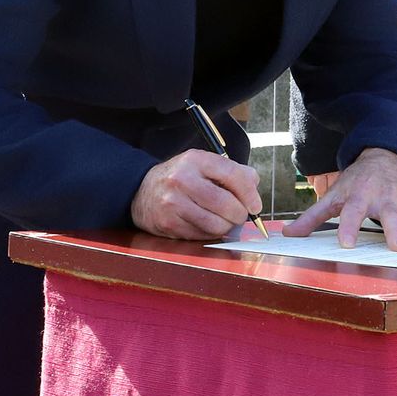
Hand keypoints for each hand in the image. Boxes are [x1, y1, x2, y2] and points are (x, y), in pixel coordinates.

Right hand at [131, 149, 261, 239]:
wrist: (141, 191)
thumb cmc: (181, 177)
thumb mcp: (203, 164)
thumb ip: (233, 172)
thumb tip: (254, 186)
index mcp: (196, 160)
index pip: (232, 175)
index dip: (250, 193)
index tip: (255, 205)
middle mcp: (182, 180)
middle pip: (225, 204)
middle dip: (240, 214)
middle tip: (241, 215)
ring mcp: (173, 203)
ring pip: (215, 224)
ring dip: (227, 227)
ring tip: (225, 220)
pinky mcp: (168, 224)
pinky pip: (202, 235)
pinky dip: (212, 234)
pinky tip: (208, 224)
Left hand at [282, 148, 396, 251]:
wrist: (386, 157)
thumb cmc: (357, 181)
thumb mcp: (334, 194)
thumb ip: (312, 217)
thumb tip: (288, 235)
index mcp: (360, 197)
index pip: (352, 213)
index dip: (349, 227)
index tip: (346, 244)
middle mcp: (384, 201)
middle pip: (390, 218)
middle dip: (395, 233)